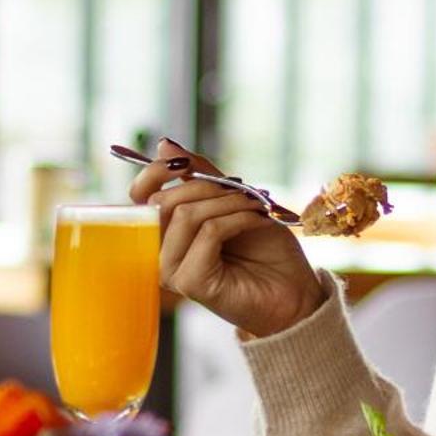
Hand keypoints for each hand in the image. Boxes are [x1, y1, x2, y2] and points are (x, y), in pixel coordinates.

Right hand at [128, 138, 328, 338]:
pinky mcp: (190, 283)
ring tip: (256, 204)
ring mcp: (172, 271)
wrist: (294, 291)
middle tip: (242, 189)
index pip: (140, 196)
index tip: (184, 162)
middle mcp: (161, 253)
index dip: (154, 172)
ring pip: (186, 214)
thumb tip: (164, 145)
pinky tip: (258, 221)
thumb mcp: (232, 200)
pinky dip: (238, 218)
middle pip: (163, 201)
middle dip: (205, 185)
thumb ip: (200, 174)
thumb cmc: (264, 250)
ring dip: (227, 201)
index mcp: (166, 232)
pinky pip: (208, 232)